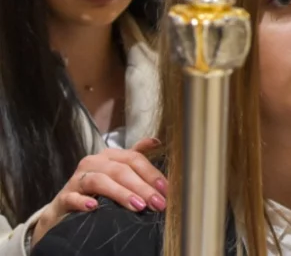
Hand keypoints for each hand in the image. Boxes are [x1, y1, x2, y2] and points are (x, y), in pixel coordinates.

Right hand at [31, 139, 165, 245]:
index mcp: (109, 156)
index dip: (152, 173)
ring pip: (100, 181)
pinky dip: (83, 201)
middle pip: (120, 170)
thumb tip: (157, 141)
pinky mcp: (64, 198)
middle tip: (157, 203)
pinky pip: (72, 197)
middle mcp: (93, 163)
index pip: (134, 159)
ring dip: (121, 193)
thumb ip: (136, 157)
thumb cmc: (97, 189)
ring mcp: (76, 180)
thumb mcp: (118, 171)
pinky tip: (94, 207)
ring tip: (138, 206)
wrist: (64, 209)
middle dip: (142, 187)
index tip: (166, 190)